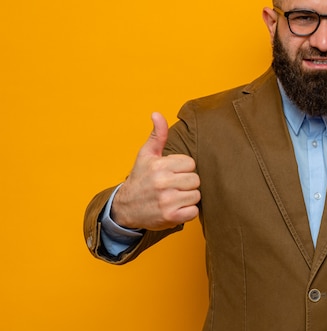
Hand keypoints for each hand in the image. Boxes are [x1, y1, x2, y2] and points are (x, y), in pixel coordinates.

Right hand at [112, 112, 200, 230]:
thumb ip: (157, 135)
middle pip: (195, 180)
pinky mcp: (171, 217)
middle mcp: (163, 183)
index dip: (183, 168)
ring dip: (188, 198)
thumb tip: (157, 113)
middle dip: (187, 183)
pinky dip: (188, 211)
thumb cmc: (140, 179)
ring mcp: (167, 201)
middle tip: (173, 186)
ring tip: (173, 197)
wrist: (125, 208)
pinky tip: (175, 208)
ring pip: (196, 195)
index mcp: (159, 165)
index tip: (172, 173)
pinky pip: (194, 211)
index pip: (191, 164)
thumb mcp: (146, 155)